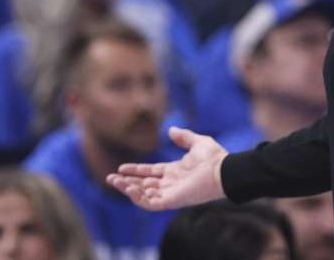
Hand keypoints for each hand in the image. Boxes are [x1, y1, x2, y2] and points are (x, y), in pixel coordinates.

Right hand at [106, 127, 228, 210]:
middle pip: (144, 185)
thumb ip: (183, 137)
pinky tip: (129, 187)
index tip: (121, 167)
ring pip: (143, 195)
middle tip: (110, 178)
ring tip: (115, 181)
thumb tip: (170, 130)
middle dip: (126, 182)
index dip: (136, 170)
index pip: (150, 173)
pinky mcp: (171, 202)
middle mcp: (170, 184)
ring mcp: (170, 193)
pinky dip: (138, 197)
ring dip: (128, 189)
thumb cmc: (214, 157)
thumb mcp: (197, 142)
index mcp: (175, 171)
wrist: (223, 170)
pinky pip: (150, 203)